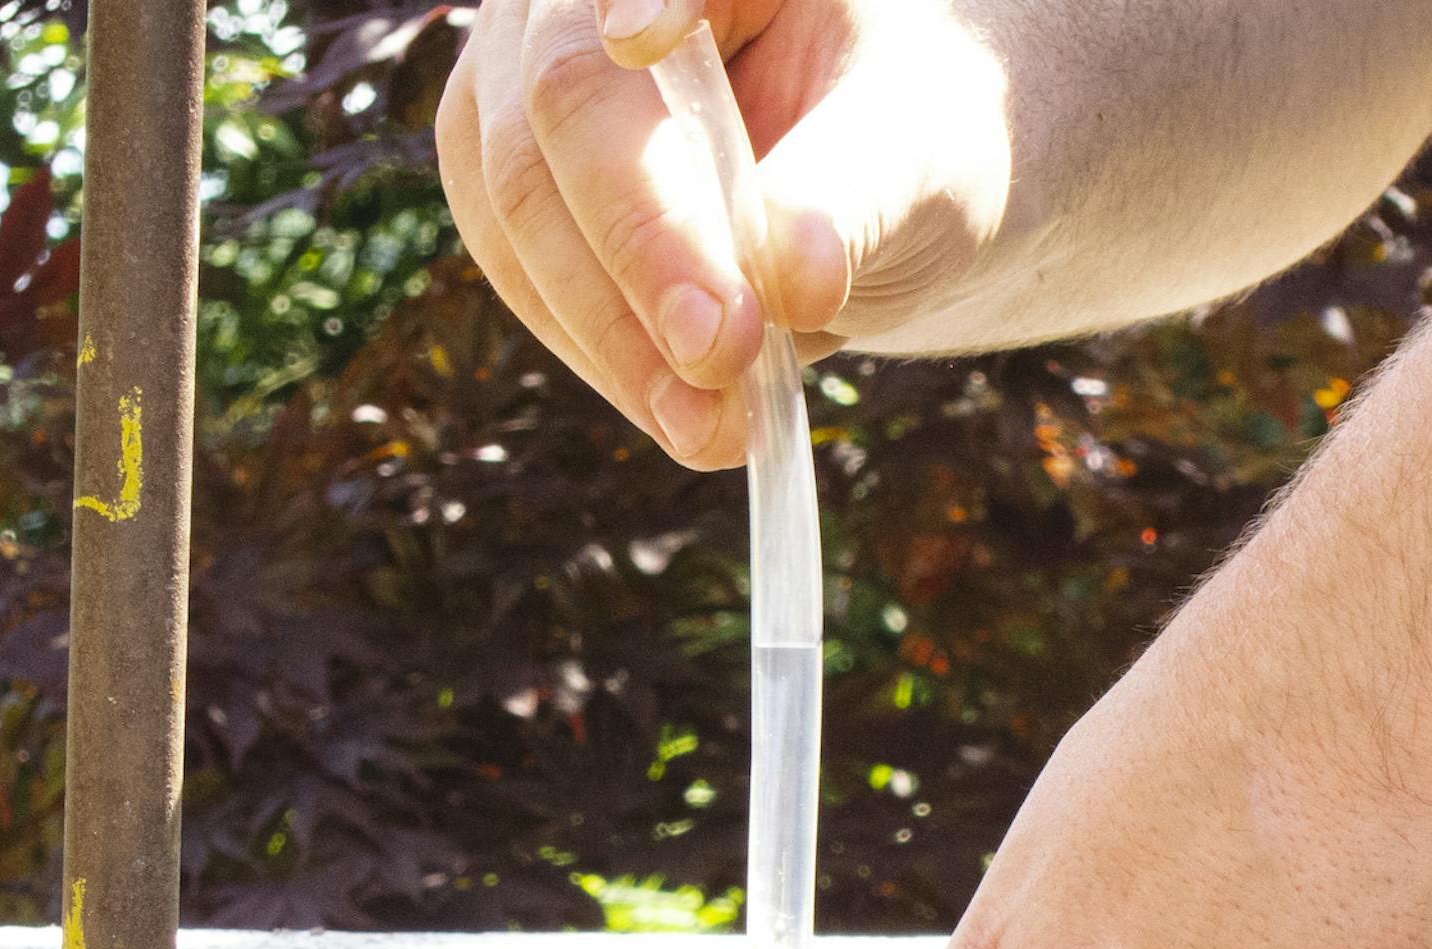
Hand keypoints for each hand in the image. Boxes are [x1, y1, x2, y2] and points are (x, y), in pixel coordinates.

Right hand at [434, 0, 1013, 467]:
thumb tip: (791, 275)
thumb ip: (850, 197)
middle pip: (553, 115)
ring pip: (515, 212)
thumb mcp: (918, 154)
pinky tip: (686, 411)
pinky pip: (522, 278)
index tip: (640, 38)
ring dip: (614, 341)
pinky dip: (607, 359)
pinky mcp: (513, 185)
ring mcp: (521, 84)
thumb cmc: (907, 138)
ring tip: (715, 427)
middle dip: (639, 260)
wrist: (882, 184)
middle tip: (723, 362)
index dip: (633, 27)